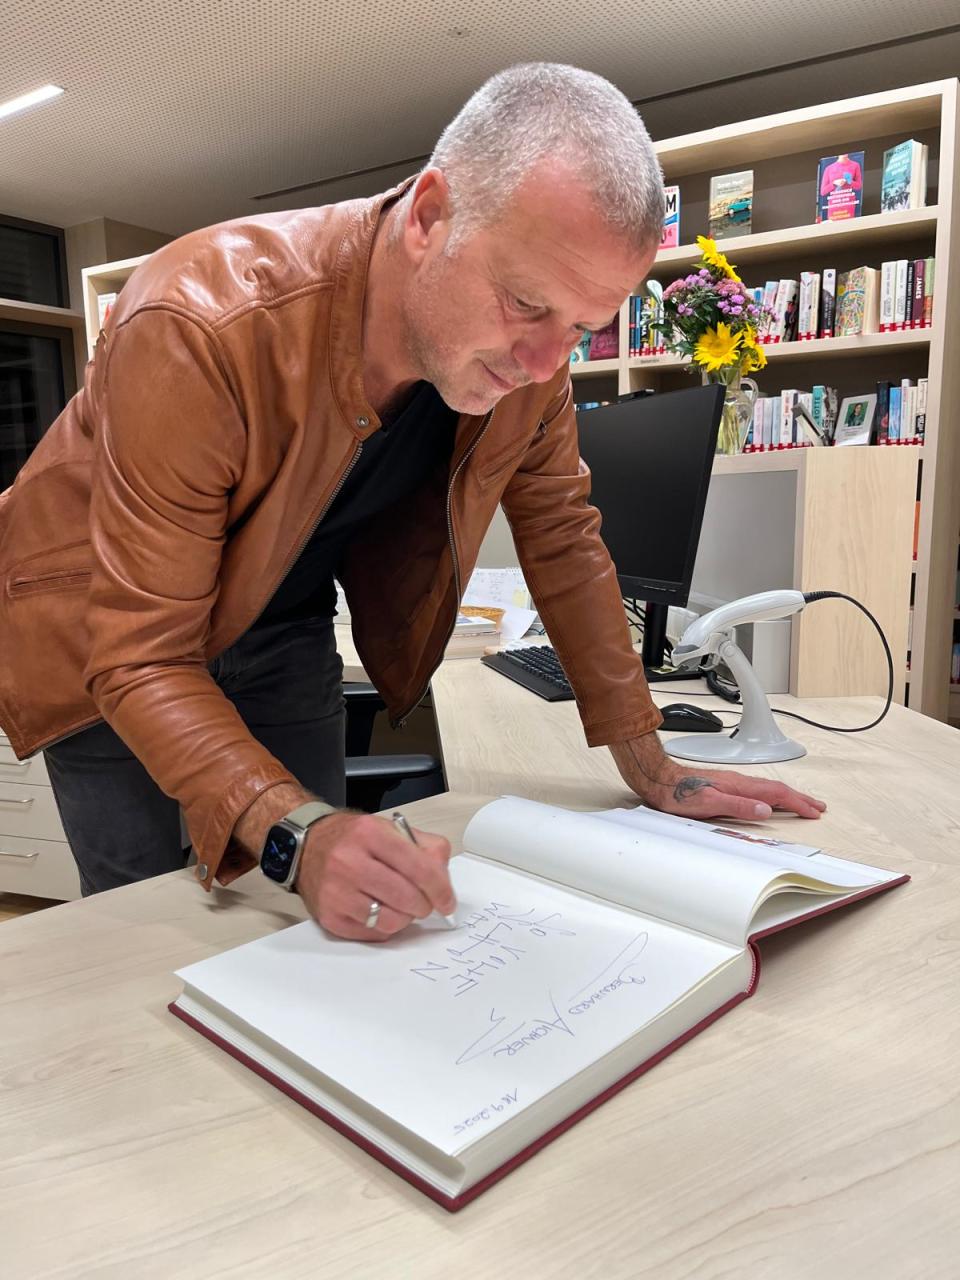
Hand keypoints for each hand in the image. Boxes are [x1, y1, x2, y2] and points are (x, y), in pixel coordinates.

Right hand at [295, 811, 454, 940]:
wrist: (307, 846)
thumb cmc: (352, 839)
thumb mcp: (389, 828)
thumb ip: (425, 847)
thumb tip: (443, 879)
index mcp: (370, 834)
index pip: (418, 868)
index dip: (440, 889)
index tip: (447, 901)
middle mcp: (349, 862)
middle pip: (405, 897)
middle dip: (423, 906)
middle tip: (424, 904)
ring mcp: (336, 891)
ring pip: (389, 921)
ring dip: (404, 918)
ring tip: (401, 907)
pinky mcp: (329, 916)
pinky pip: (371, 934)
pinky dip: (384, 928)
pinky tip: (381, 911)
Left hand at [610, 733, 825, 821]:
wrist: (656, 778)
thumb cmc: (676, 794)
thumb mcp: (706, 804)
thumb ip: (736, 805)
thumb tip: (765, 809)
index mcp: (738, 785)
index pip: (776, 794)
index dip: (797, 803)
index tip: (813, 812)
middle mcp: (738, 781)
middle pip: (776, 788)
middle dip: (799, 798)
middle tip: (818, 806)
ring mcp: (731, 782)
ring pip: (767, 788)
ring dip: (788, 796)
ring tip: (801, 802)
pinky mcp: (724, 785)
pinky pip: (756, 789)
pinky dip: (771, 795)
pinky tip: (768, 799)